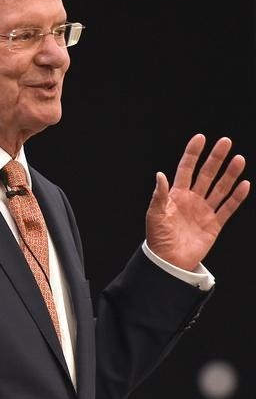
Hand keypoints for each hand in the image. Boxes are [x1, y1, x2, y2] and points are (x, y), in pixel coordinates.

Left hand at [146, 134, 249, 269]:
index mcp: (176, 195)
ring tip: (239, 159)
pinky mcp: (214, 224)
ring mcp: (204, 210)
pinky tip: (244, 184)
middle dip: (216, 158)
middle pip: (206, 174)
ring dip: (230, 174)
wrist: (168, 260)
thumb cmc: (157, 237)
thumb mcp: (154, 215)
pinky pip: (228, 208)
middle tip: (226, 142)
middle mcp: (192, 199)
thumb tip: (160, 175)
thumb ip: (159, 195)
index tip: (201, 138)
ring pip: (220, 188)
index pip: (186, 169)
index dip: (193, 154)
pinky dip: (237, 197)